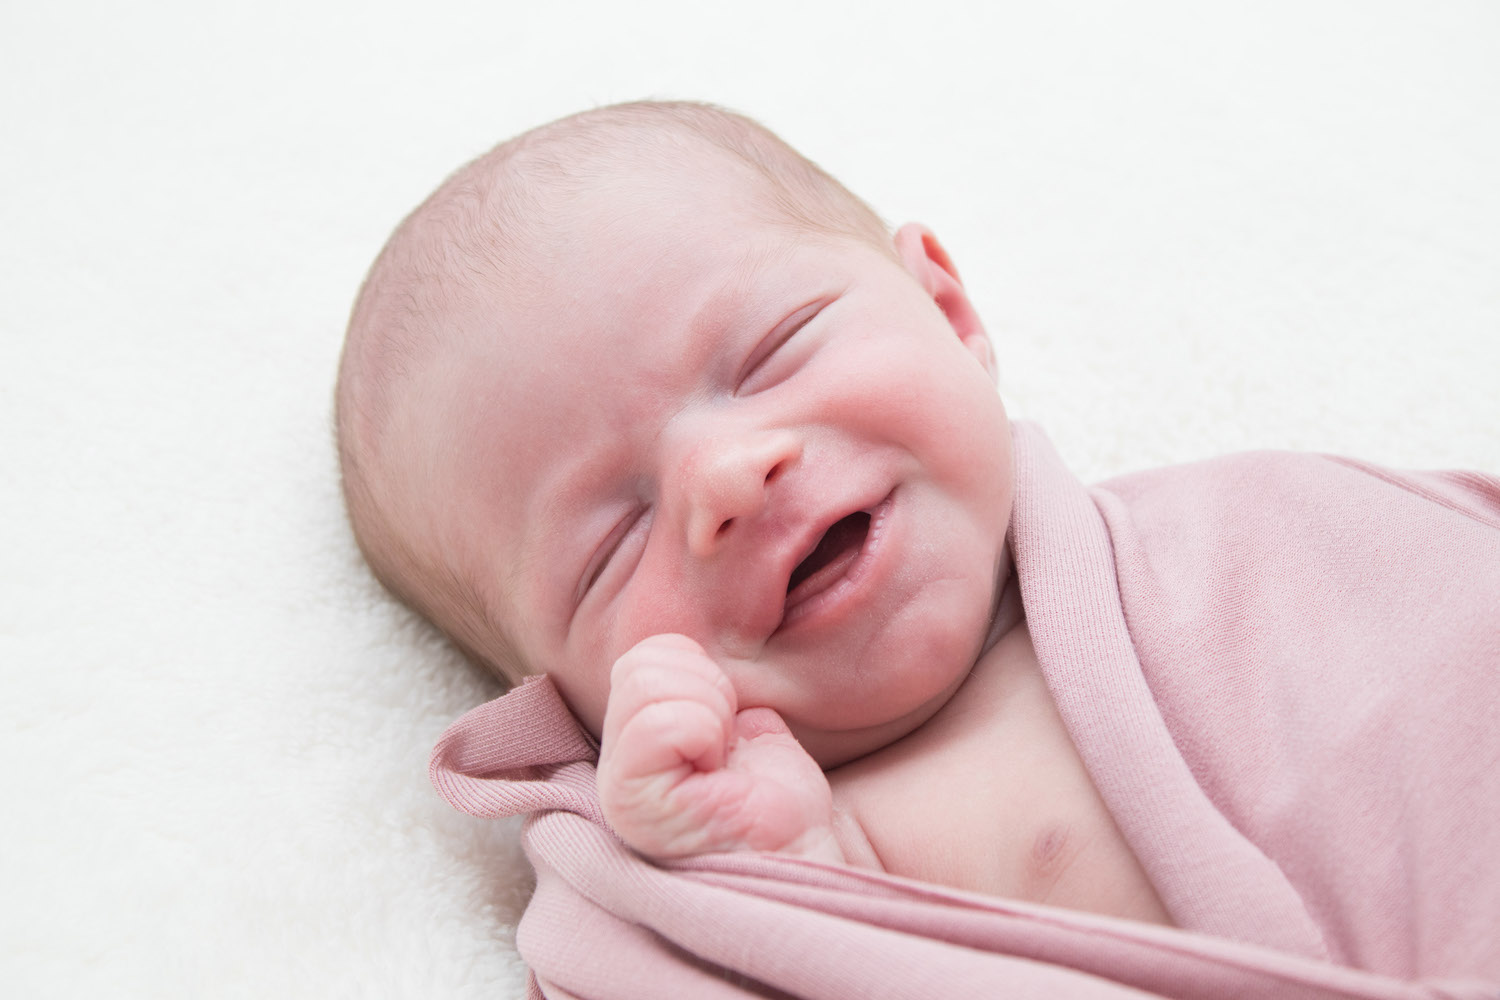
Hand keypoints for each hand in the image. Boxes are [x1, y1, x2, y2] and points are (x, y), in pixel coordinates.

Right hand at [596, 633, 840, 861]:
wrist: (801, 853)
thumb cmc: (775, 798)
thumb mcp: (739, 722)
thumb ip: (701, 687)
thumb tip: (693, 656)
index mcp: (634, 737)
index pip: (647, 654)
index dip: (702, 674)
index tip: (727, 727)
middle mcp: (612, 761)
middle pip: (641, 663)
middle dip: (708, 690)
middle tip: (726, 746)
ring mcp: (616, 785)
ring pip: (647, 682)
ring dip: (710, 714)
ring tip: (721, 764)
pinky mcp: (632, 805)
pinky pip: (664, 722)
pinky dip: (707, 735)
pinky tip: (719, 779)